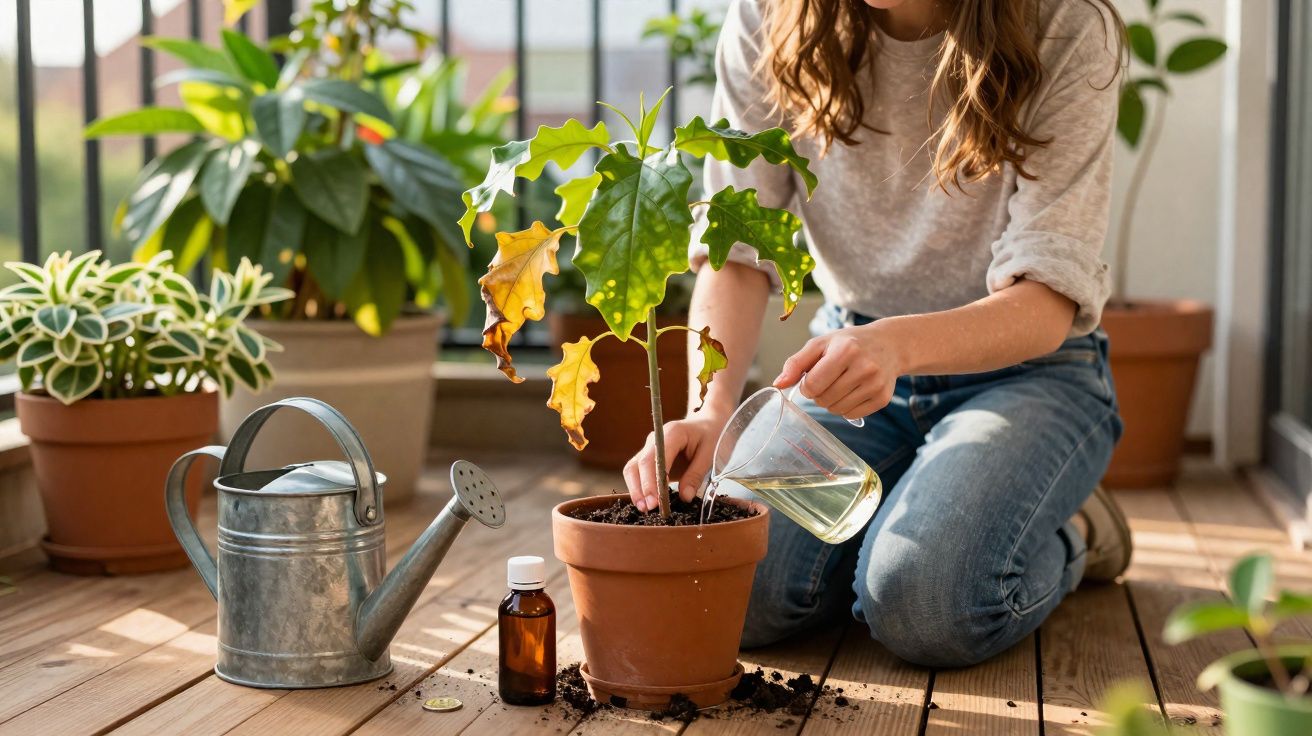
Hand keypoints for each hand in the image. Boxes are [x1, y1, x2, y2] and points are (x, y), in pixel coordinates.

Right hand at [623, 410, 729, 511]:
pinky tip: (644, 502)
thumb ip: (696, 475)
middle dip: (642, 488)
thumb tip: (685, 497)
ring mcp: (649, 447)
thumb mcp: (710, 454)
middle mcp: (655, 439)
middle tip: (648, 509)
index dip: (651, 481)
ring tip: (644, 509)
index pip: (654, 459)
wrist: (708, 424)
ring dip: (635, 489)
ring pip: (633, 468)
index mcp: (672, 433)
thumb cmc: (711, 436)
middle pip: (639, 464)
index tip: (655, 501)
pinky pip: (637, 472)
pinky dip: (638, 487)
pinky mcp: (649, 458)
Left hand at [774, 323, 903, 420]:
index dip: (807, 385)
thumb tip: (778, 384)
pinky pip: (851, 415)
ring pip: (836, 410)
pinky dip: (845, 407)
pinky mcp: (882, 399)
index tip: (813, 378)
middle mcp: (864, 367)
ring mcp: (875, 385)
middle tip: (828, 379)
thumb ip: (796, 363)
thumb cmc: (848, 343)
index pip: (813, 384)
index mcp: (846, 350)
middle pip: (824, 399)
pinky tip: (852, 391)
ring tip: (840, 384)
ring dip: (830, 402)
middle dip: (818, 393)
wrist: (889, 345)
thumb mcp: (821, 344)